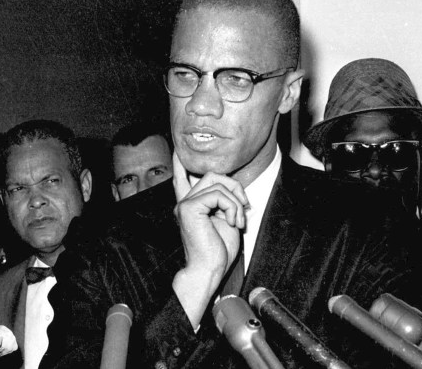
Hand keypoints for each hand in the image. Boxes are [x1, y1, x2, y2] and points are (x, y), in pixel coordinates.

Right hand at [171, 153, 248, 326]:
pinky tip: (234, 222)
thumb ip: (224, 201)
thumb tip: (232, 188)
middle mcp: (184, 202)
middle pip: (211, 174)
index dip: (180, 163)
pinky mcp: (189, 208)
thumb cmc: (217, 251)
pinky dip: (232, 207)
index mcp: (191, 206)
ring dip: (236, 201)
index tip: (177, 150)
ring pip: (217, 182)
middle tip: (244, 206)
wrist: (208, 271)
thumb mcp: (225, 220)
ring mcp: (185, 204)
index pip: (182, 178)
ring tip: (239, 221)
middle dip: (234, 186)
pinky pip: (219, 194)